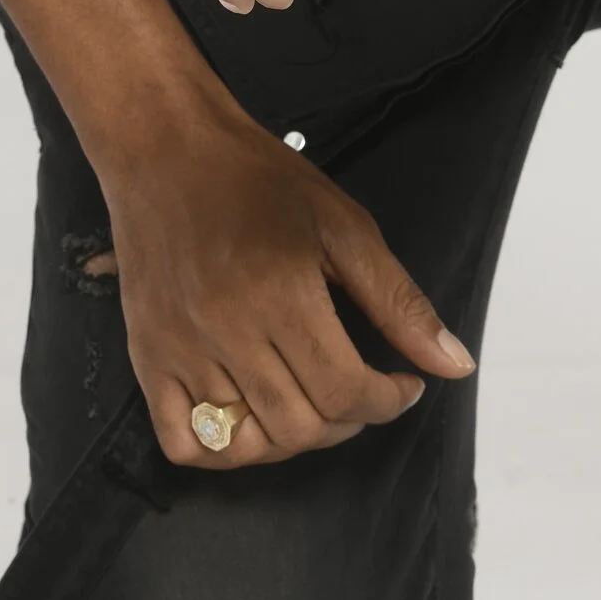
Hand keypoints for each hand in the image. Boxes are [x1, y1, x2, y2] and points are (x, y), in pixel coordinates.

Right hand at [0, 0, 473, 470]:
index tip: (404, 385)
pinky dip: (224, 451)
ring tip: (313, 402)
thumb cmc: (256, 178)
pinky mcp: (146, 358)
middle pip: (300, 425)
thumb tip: (455, 365)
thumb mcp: (344, 225)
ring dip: (295, 437)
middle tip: (361, 389)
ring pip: (246, 444)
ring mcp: (178, 349)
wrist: (165, 148)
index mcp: (279, 291)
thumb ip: (399, 302)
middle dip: (349, 420)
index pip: (345, 391)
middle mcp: (223, 328)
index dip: (388, 402)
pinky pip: (183, 444)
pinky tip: (253, 419)